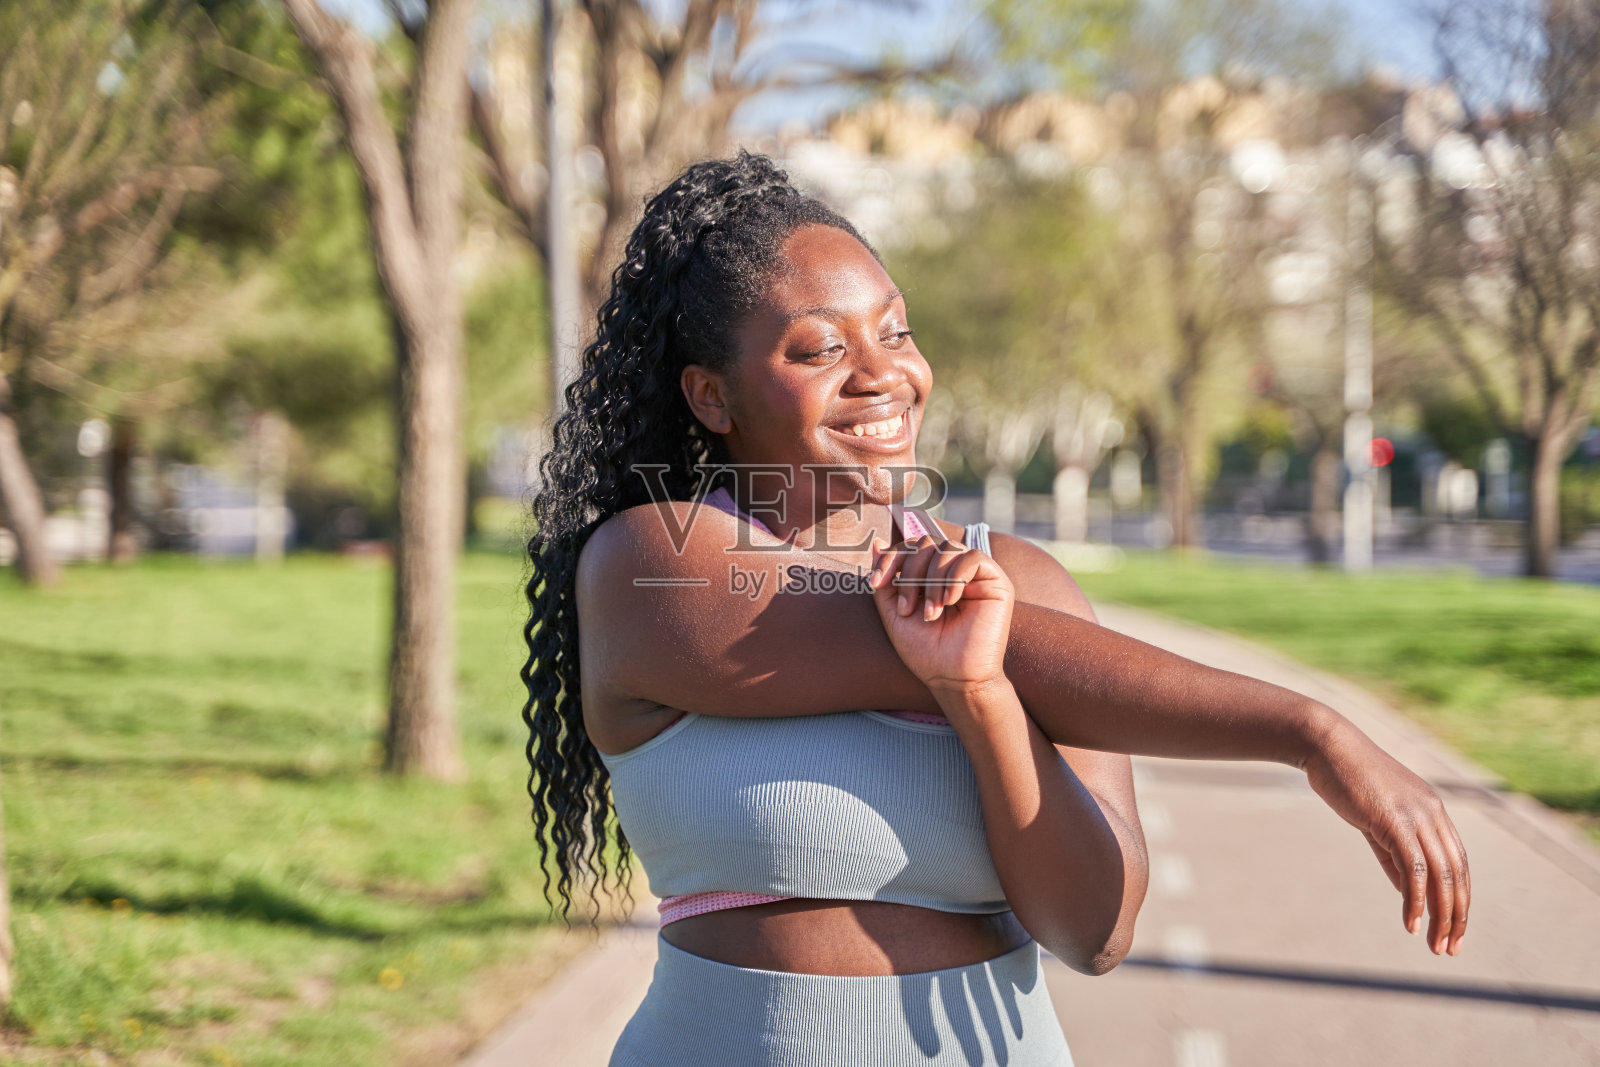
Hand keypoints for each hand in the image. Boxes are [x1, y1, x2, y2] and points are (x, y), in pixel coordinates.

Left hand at [866, 532, 1012, 690]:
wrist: (954, 678)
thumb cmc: (926, 651)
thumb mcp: (894, 614)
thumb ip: (886, 581)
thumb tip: (878, 544)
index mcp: (929, 575)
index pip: (909, 547)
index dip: (890, 558)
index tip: (876, 583)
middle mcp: (952, 570)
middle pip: (925, 543)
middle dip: (909, 573)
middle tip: (908, 609)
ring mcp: (974, 575)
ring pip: (947, 548)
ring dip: (931, 580)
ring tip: (931, 613)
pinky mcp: (996, 581)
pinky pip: (973, 557)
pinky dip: (956, 576)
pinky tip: (950, 601)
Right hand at [1302, 720, 1470, 955]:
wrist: (1326, 745)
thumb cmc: (1346, 778)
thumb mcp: (1375, 819)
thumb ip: (1394, 852)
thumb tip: (1410, 890)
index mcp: (1433, 811)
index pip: (1458, 863)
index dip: (1460, 898)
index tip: (1454, 929)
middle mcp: (1433, 814)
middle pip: (1456, 874)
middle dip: (1457, 915)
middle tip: (1452, 948)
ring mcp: (1417, 816)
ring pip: (1441, 876)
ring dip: (1442, 916)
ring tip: (1436, 945)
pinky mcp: (1395, 821)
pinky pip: (1413, 870)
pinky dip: (1415, 901)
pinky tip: (1411, 924)